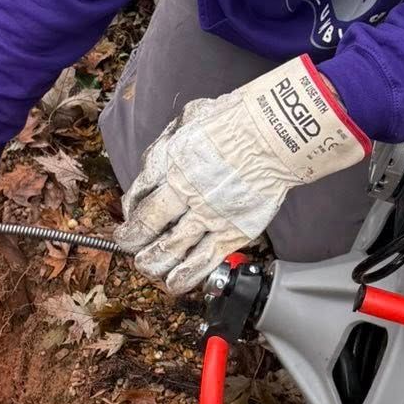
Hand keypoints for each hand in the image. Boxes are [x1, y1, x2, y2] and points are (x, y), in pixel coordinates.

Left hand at [115, 56, 368, 293]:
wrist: (276, 133)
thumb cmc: (235, 120)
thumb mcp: (189, 119)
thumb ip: (168, 145)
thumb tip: (153, 167)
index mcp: (171, 165)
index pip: (138, 198)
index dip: (129, 214)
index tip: (128, 220)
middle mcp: (185, 194)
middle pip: (148, 227)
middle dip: (134, 241)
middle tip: (130, 248)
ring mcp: (209, 216)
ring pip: (171, 249)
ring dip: (154, 262)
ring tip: (147, 267)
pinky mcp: (232, 232)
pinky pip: (203, 262)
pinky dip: (185, 276)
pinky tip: (173, 284)